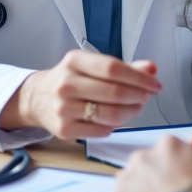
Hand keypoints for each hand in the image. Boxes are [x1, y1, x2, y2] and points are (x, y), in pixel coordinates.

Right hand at [0, 50, 161, 138]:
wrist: (37, 98)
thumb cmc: (71, 79)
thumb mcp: (92, 65)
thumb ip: (124, 67)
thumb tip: (151, 69)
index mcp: (74, 61)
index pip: (113, 68)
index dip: (139, 77)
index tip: (155, 83)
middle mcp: (66, 84)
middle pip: (114, 92)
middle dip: (139, 95)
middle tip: (148, 95)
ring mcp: (64, 108)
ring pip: (110, 114)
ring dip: (131, 111)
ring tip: (136, 106)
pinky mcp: (65, 130)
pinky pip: (102, 130)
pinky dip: (115, 125)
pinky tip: (117, 118)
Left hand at [111, 136, 191, 191]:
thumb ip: (186, 159)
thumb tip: (183, 167)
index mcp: (166, 145)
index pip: (161, 152)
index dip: (167, 169)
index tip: (172, 180)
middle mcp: (142, 158)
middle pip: (141, 167)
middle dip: (148, 180)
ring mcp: (126, 182)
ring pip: (127, 187)